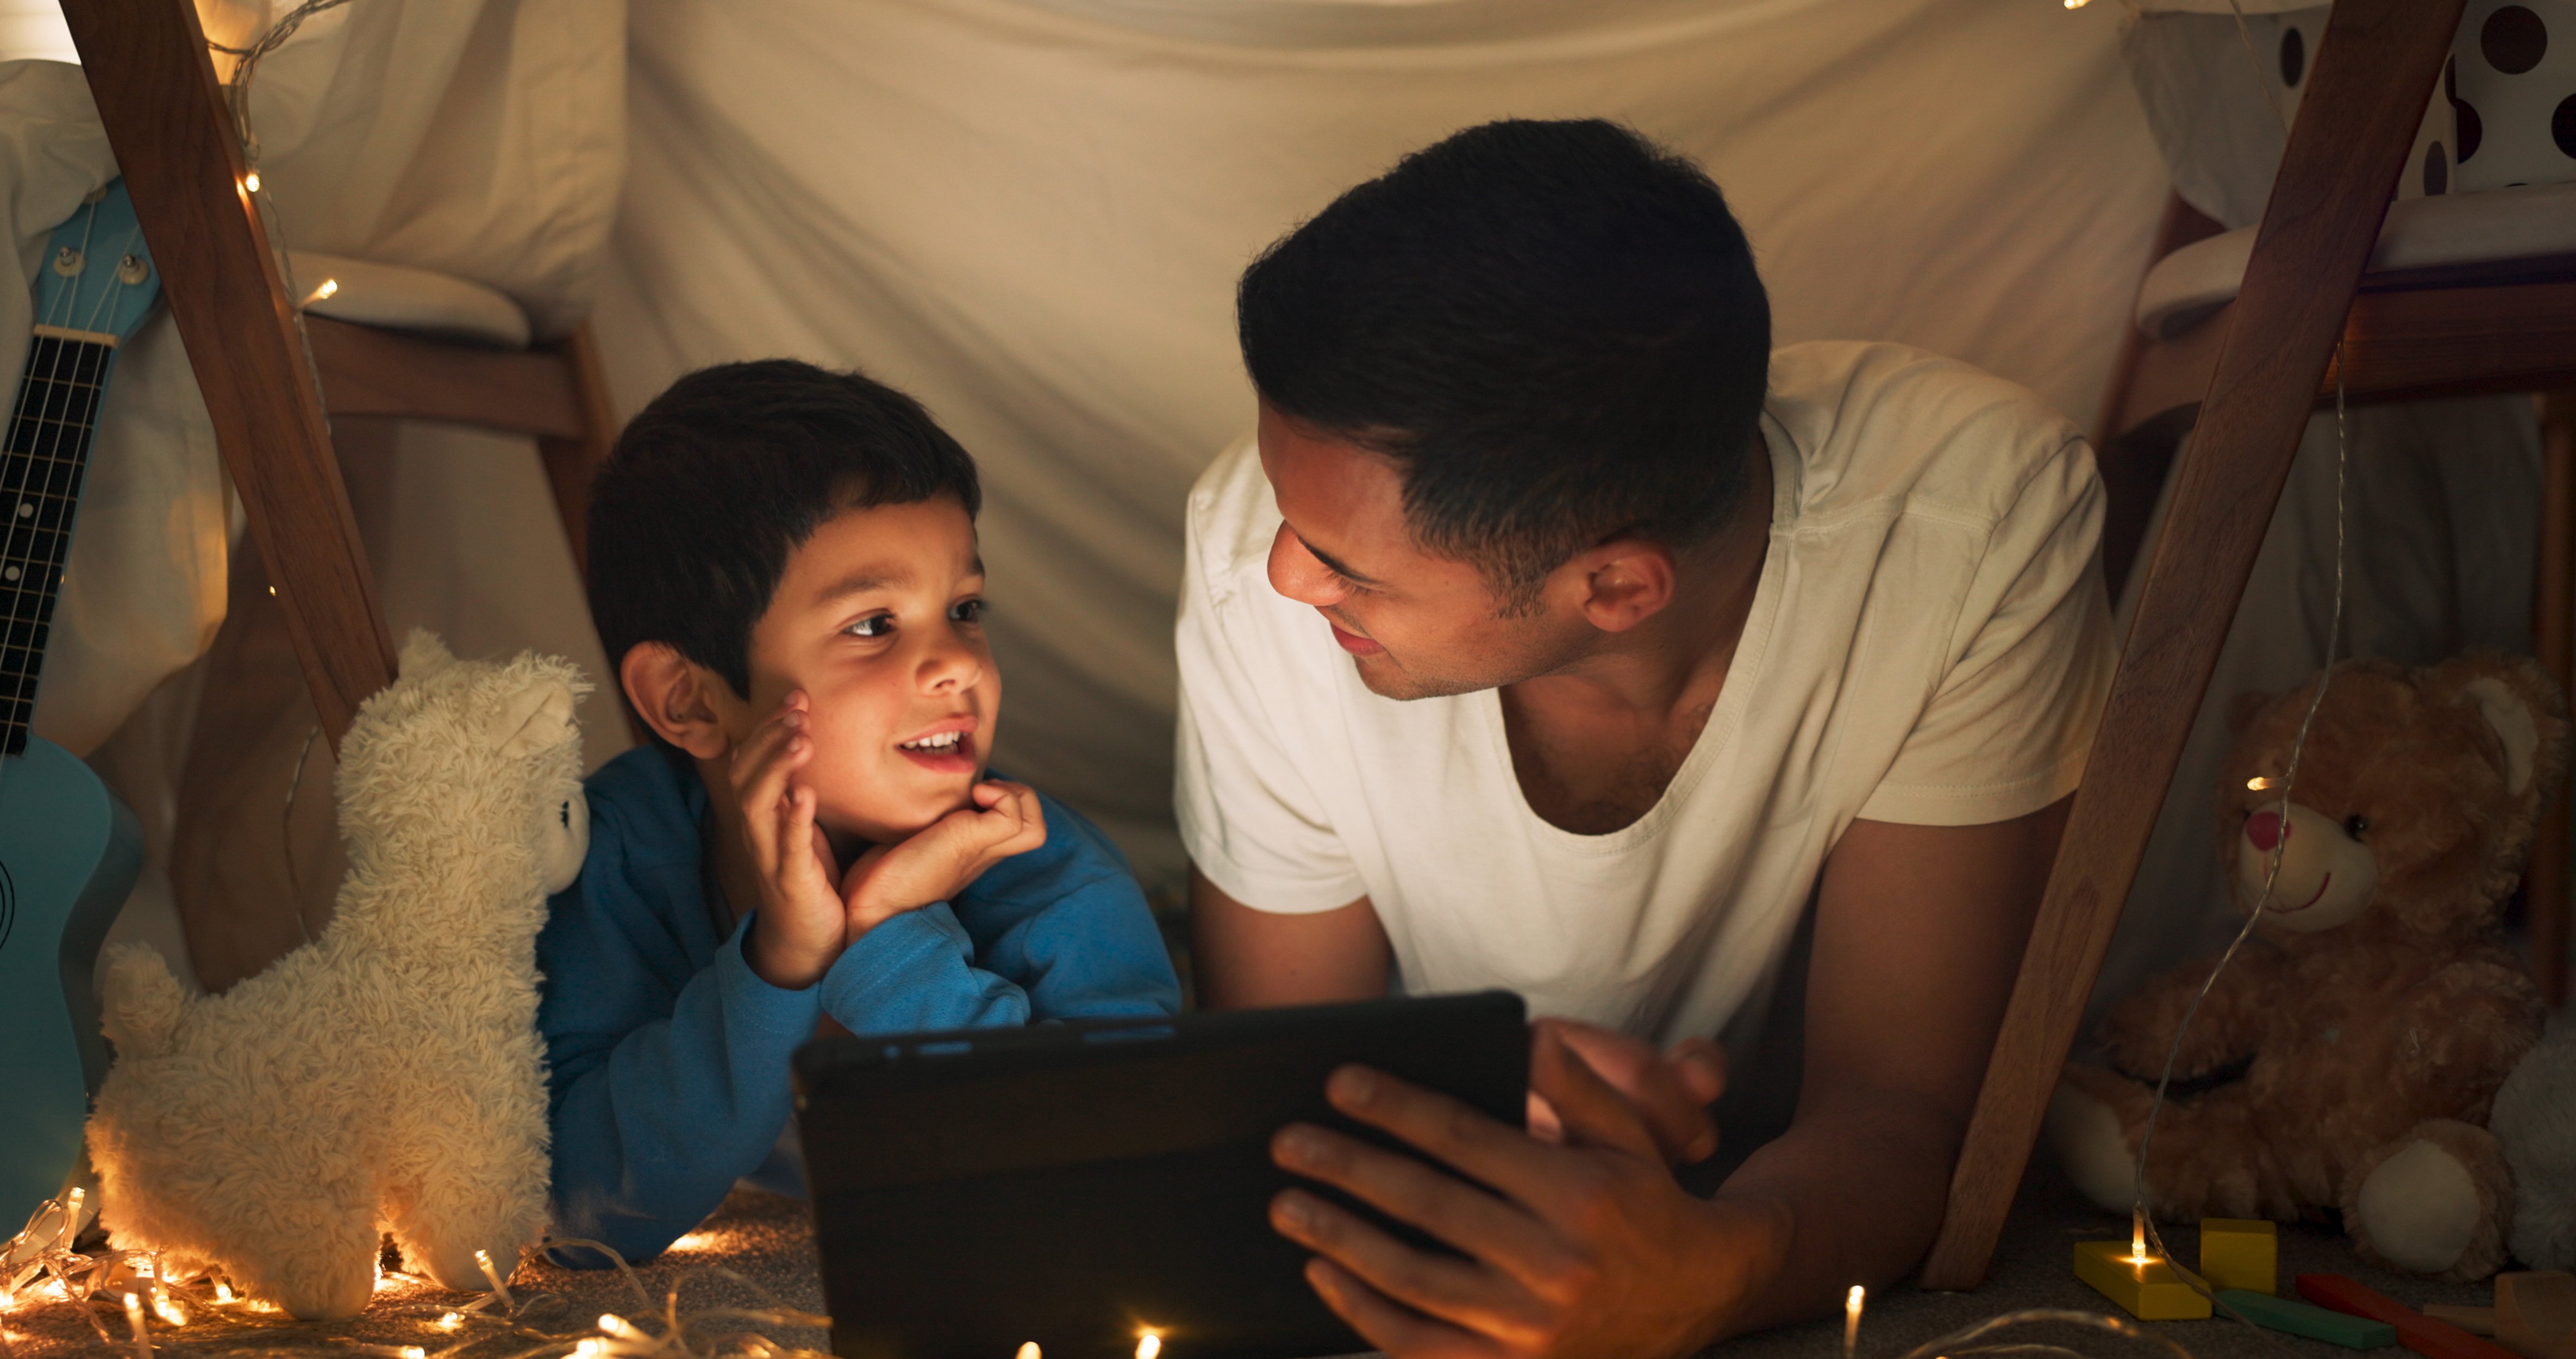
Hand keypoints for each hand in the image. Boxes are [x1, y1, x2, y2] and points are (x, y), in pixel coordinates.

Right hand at [730, 691, 844, 989]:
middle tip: (797, 707)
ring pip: (758, 805)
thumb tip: (813, 745)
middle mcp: (759, 832)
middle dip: (770, 737)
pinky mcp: (791, 883)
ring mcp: (771, 857)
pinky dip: (793, 820)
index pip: (752, 761)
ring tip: (801, 738)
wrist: (808, 944)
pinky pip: (787, 848)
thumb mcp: (804, 827)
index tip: (796, 697)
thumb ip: (801, 791)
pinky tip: (806, 795)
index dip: (769, 727)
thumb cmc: (810, 880)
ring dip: (777, 767)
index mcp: (763, 816)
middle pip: (748, 775)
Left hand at [839, 779, 1045, 937]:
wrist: (869, 912)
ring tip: (981, 793)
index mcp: (971, 855)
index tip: (972, 793)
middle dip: (1018, 796)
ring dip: (1015, 796)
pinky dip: (1002, 797)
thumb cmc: (878, 882)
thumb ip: (920, 830)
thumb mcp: (906, 846)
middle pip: (1034, 828)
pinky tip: (973, 796)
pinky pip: (1013, 816)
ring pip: (1033, 824)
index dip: (1004, 803)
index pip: (1014, 830)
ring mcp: (980, 851)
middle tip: (981, 790)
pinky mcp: (970, 843)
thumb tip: (910, 804)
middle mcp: (982, 854)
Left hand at [1267, 1025, 1790, 1358]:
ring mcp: (1530, 1326)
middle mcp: (1552, 1263)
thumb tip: (1527, 1036)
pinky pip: (1420, 1344)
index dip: (1398, 1110)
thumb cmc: (1648, 1203)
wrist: (1702, 1298)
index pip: (1466, 1142)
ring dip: (1341, 1240)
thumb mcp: (1629, 1136)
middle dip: (1349, 1169)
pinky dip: (1365, 1314)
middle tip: (1290, 1143)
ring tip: (1288, 1206)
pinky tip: (1325, 1276)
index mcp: (1576, 1194)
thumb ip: (1577, 1087)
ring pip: (1413, 1280)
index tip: (1341, 1085)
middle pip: (1427, 1207)